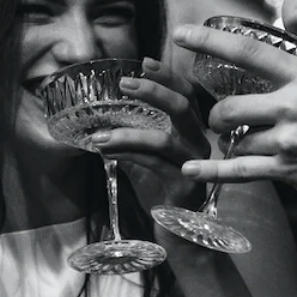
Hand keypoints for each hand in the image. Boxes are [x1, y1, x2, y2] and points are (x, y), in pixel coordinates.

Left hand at [90, 57, 210, 210]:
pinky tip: (106, 152)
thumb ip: (134, 139)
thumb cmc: (163, 192)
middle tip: (124, 83)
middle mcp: (198, 145)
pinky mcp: (183, 186)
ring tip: (98, 134)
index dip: (169, 77)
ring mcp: (194, 165)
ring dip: (127, 134)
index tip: (145, 62)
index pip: (188, 95)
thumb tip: (103, 121)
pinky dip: (127, 155)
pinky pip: (152, 164)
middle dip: (154, 91)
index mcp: (192, 133)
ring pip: (162, 140)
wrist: (178, 234)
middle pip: (183, 108)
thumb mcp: (147, 160)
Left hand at [172, 23, 296, 204]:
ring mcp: (289, 139)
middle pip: (230, 107)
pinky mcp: (289, 170)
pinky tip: (191, 170)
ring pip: (238, 141)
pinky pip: (242, 171)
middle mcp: (293, 105)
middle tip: (222, 121)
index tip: (182, 34)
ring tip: (243, 147)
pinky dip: (214, 172)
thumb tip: (286, 82)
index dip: (211, 41)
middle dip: (219, 117)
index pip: (248, 52)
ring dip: (233, 146)